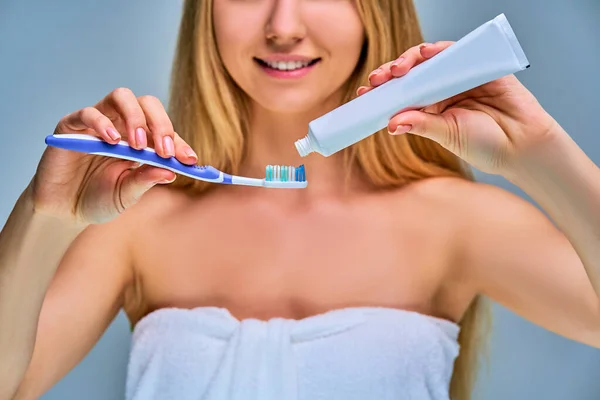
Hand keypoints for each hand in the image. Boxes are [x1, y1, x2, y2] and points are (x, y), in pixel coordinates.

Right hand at [30, 88, 197, 223]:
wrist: (63, 210)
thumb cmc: (98, 199)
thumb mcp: (127, 194)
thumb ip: (145, 181)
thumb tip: (170, 172)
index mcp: (141, 141)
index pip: (165, 132)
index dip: (180, 144)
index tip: (190, 160)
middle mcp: (122, 125)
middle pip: (147, 104)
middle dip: (161, 125)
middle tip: (164, 151)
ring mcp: (98, 122)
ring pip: (121, 97)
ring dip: (135, 117)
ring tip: (138, 145)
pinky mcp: (71, 126)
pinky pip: (88, 113)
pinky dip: (102, 123)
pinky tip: (111, 141)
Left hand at [357, 41, 560, 174]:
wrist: (522, 145)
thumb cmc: (485, 145)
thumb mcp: (447, 135)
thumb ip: (421, 125)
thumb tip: (391, 123)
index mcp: (431, 107)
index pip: (401, 94)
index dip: (382, 92)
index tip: (363, 94)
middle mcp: (442, 89)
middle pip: (410, 74)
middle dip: (389, 74)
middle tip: (375, 80)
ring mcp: (459, 76)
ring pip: (428, 60)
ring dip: (408, 60)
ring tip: (395, 70)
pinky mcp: (478, 66)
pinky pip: (455, 51)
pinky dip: (438, 49)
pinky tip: (424, 53)